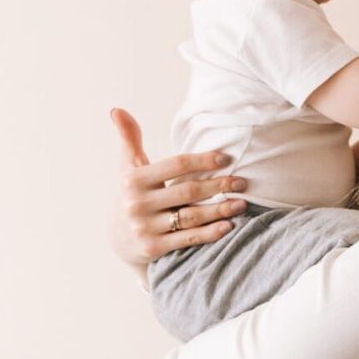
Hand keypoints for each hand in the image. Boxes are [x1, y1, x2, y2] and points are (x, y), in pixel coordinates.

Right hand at [108, 108, 247, 280]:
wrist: (117, 239)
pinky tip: (228, 226)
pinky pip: (187, 239)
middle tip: (241, 182)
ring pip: (191, 217)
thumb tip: (116, 109)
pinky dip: (209, 233)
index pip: (176, 165)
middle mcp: (137, 204)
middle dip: (218, 185)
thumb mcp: (127, 168)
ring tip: (241, 203)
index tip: (226, 158)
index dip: (203, 160)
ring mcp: (145, 227)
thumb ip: (129, 139)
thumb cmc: (132, 195)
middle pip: (187, 191)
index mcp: (133, 180)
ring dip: (219, 210)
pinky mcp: (153, 248)